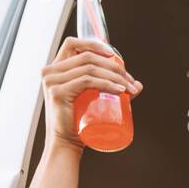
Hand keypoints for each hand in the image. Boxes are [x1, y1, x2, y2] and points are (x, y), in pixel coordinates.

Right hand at [41, 37, 141, 151]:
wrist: (66, 144)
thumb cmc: (80, 123)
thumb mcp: (94, 100)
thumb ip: (114, 89)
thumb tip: (138, 85)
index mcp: (56, 68)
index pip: (73, 44)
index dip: (95, 45)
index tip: (115, 57)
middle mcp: (50, 71)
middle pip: (87, 57)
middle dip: (114, 67)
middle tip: (131, 81)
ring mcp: (52, 81)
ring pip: (90, 69)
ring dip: (114, 76)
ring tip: (129, 88)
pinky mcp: (58, 93)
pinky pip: (86, 81)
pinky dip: (106, 83)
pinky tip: (119, 89)